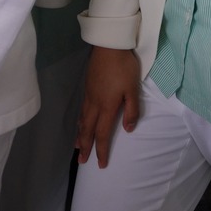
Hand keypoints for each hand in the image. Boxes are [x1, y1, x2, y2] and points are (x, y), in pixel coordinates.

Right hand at [75, 46, 141, 167]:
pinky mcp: (87, 88)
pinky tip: (80, 123)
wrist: (108, 46)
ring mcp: (89, 95)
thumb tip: (128, 129)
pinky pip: (81, 111)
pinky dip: (79, 122)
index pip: (102, 133)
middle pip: (87, 130)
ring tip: (77, 146)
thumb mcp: (133, 89)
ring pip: (82, 120)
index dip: (101, 150)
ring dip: (80, 135)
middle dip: (85, 147)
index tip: (100, 164)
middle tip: (81, 161)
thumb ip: (131, 110)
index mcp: (106, 106)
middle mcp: (94, 104)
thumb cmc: (123, 67)